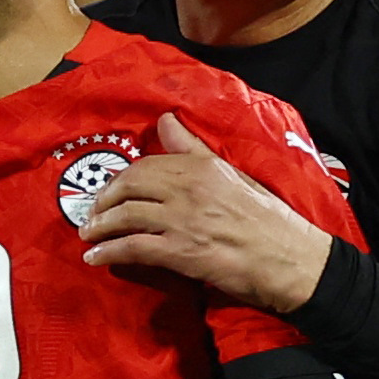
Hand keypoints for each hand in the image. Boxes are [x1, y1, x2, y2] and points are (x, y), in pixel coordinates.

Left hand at [81, 114, 331, 312]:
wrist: (290, 259)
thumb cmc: (267, 219)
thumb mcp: (232, 175)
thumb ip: (194, 149)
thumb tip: (165, 119)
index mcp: (201, 166)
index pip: (147, 165)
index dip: (122, 179)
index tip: (112, 190)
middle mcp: (188, 188)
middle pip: (129, 186)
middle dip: (104, 200)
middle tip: (94, 212)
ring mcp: (182, 220)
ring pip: (125, 215)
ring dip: (100, 226)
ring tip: (89, 235)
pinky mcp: (180, 252)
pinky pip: (133, 247)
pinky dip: (108, 252)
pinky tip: (95, 258)